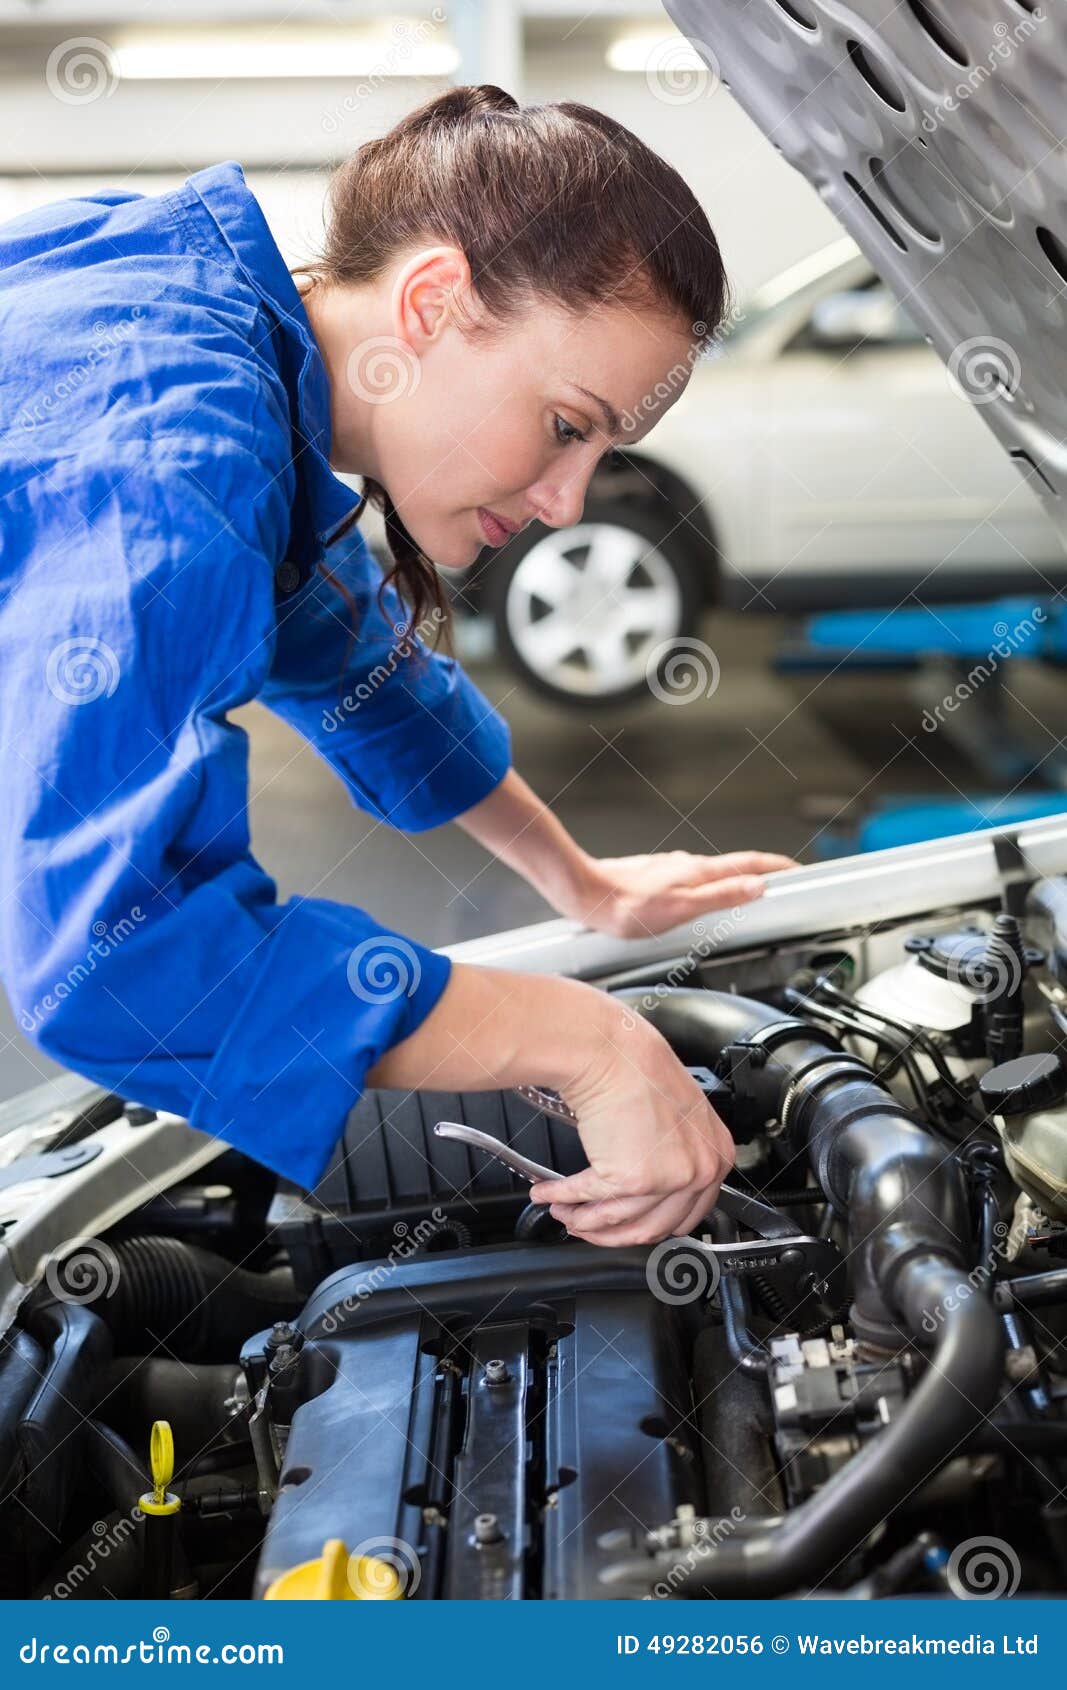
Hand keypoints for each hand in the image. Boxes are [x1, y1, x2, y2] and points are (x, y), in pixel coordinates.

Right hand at [528, 998, 734, 1246]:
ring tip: (562, 1212)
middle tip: (586, 1225)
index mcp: (717, 1156)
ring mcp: (668, 1179)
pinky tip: (547, 1193)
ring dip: (583, 1220)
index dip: (647, 1224)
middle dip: (611, 1232)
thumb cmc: (638, 1069)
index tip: (624, 1225)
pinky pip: (590, 1200)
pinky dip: (564, 1199)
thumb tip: (648, 1189)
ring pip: (620, 1221)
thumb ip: (674, 1155)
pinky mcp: (631, 1179)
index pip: (688, 1214)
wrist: (612, 1051)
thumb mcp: (678, 1116)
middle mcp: (699, 1171)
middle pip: (653, 1227)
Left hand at [559, 849, 798, 939]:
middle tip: (784, 881)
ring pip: (712, 874)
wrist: (584, 893)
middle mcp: (687, 865)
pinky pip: (693, 881)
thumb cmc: (626, 907)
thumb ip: (721, 897)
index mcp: (698, 871)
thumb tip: (758, 887)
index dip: (777, 867)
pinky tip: (702, 899)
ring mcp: (670, 870)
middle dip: (762, 873)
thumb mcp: (681, 909)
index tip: (801, 871)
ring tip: (750, 893)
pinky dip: (710, 887)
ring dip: (735, 880)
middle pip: (734, 867)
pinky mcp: (654, 878)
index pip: (749, 865)